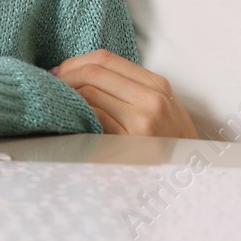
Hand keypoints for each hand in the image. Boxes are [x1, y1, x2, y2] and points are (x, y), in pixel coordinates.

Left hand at [50, 50, 197, 137]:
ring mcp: (142, 121)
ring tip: (56, 101)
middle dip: (65, 75)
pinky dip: (76, 115)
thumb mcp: (163, 110)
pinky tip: (69, 120)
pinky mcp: (131, 143)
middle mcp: (152, 99)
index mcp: (158, 85)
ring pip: (89, 93)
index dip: (76, 61)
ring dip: (66, 95)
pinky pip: (93, 117)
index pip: (106, 58)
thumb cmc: (170, 146)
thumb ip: (132, 89)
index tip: (59, 71)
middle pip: (94, 71)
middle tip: (50, 84)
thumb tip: (85, 74)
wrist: (191, 182)